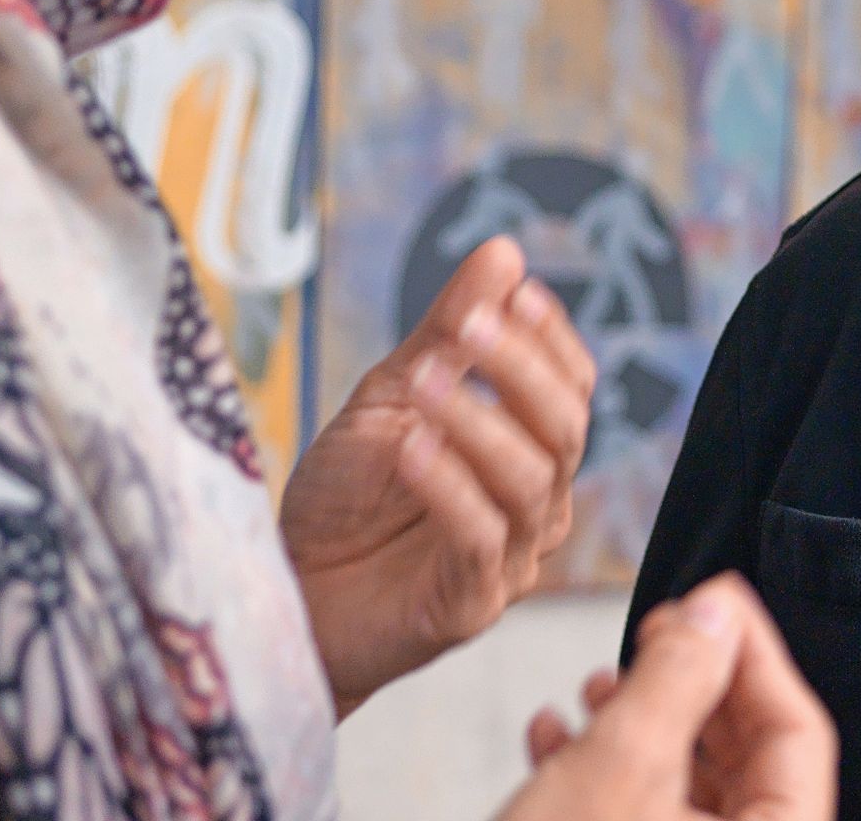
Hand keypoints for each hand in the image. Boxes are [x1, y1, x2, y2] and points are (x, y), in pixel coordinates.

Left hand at [281, 235, 596, 712]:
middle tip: (469, 325)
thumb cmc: (344, 500)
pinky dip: (449, 485)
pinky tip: (410, 447)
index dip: (551, 339)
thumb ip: (447, 333)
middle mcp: (535, 507)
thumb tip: (504, 252)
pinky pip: (480, 539)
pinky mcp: (470, 607)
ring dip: (478, 421)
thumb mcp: (391, 397)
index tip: (515, 291)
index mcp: (528, 454)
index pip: (572, 388)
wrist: (289, 595)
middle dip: (521, 370)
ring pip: (530, 481)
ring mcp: (509, 561)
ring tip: (421, 380)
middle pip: (566, 429)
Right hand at [502, 574, 836, 820]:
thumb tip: (715, 611)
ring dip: (639, 720)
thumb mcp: (620, 764)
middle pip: (745, 754)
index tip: (715, 597)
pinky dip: (603, 770)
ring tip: (598, 684)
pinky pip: (639, 813)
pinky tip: (555, 736)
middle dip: (691, 685)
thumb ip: (677, 678)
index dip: (756, 651)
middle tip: (656, 632)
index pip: (801, 730)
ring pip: (685, 782)